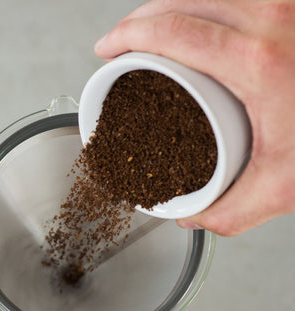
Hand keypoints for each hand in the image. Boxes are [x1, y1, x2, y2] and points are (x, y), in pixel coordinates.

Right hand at [94, 0, 294, 235]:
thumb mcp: (287, 185)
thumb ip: (229, 211)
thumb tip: (189, 215)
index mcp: (260, 60)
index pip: (171, 31)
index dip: (127, 35)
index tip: (108, 47)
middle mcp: (274, 17)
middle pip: (181, 1)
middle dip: (139, 18)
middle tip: (121, 42)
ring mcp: (286, 3)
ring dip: (170, 5)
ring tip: (151, 30)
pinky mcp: (291, 5)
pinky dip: (202, 0)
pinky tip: (194, 15)